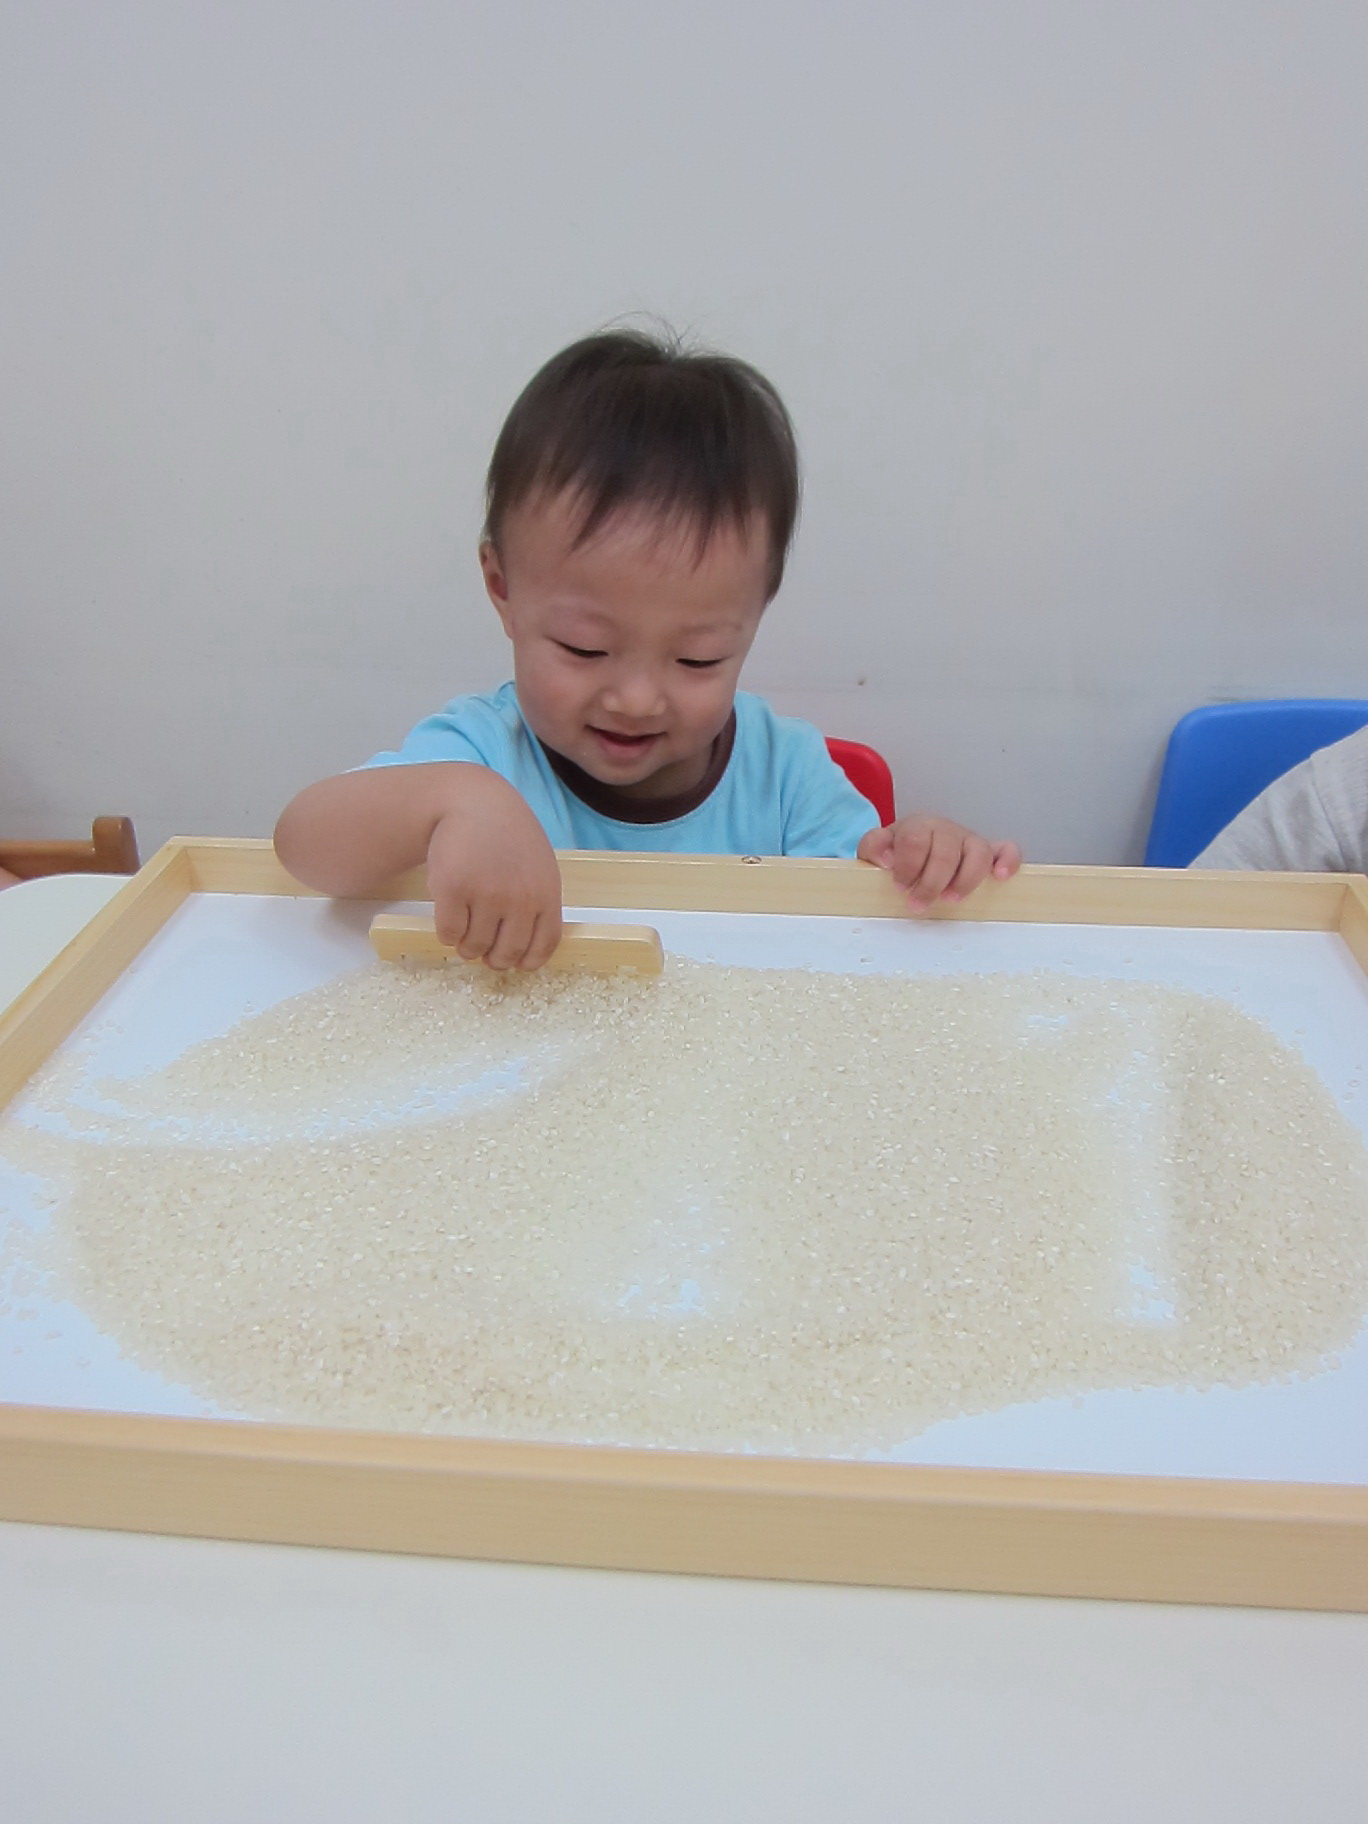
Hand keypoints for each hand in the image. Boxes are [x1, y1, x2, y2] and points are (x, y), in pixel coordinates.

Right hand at [427, 793, 562, 969]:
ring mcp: (486, 894)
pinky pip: (449, 933)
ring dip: (467, 946)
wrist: (472, 803)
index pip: (543, 946)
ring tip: (466, 927)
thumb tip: (524, 956)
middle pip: (506, 954)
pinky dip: (447, 933)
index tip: (514, 962)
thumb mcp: (538, 866)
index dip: (526, 961)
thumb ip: (537, 905)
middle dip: (493, 958)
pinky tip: (450, 913)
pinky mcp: (453, 889)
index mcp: (546, 894)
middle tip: (483, 949)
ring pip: (474, 947)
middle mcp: (520, 898)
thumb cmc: (507, 837)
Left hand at [857, 816, 1020, 913]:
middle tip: (918, 904)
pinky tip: (999, 877)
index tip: (899, 885)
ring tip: (951, 899)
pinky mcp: (989, 854)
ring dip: (965, 879)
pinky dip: (1008, 861)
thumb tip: (887, 859)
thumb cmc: (897, 854)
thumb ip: (873, 848)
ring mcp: (969, 841)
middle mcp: (946, 830)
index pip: (915, 840)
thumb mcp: (877, 849)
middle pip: (946, 851)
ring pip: (978, 852)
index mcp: (918, 826)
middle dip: (931, 883)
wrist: (914, 850)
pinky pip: (1007, 850)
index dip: (907, 866)